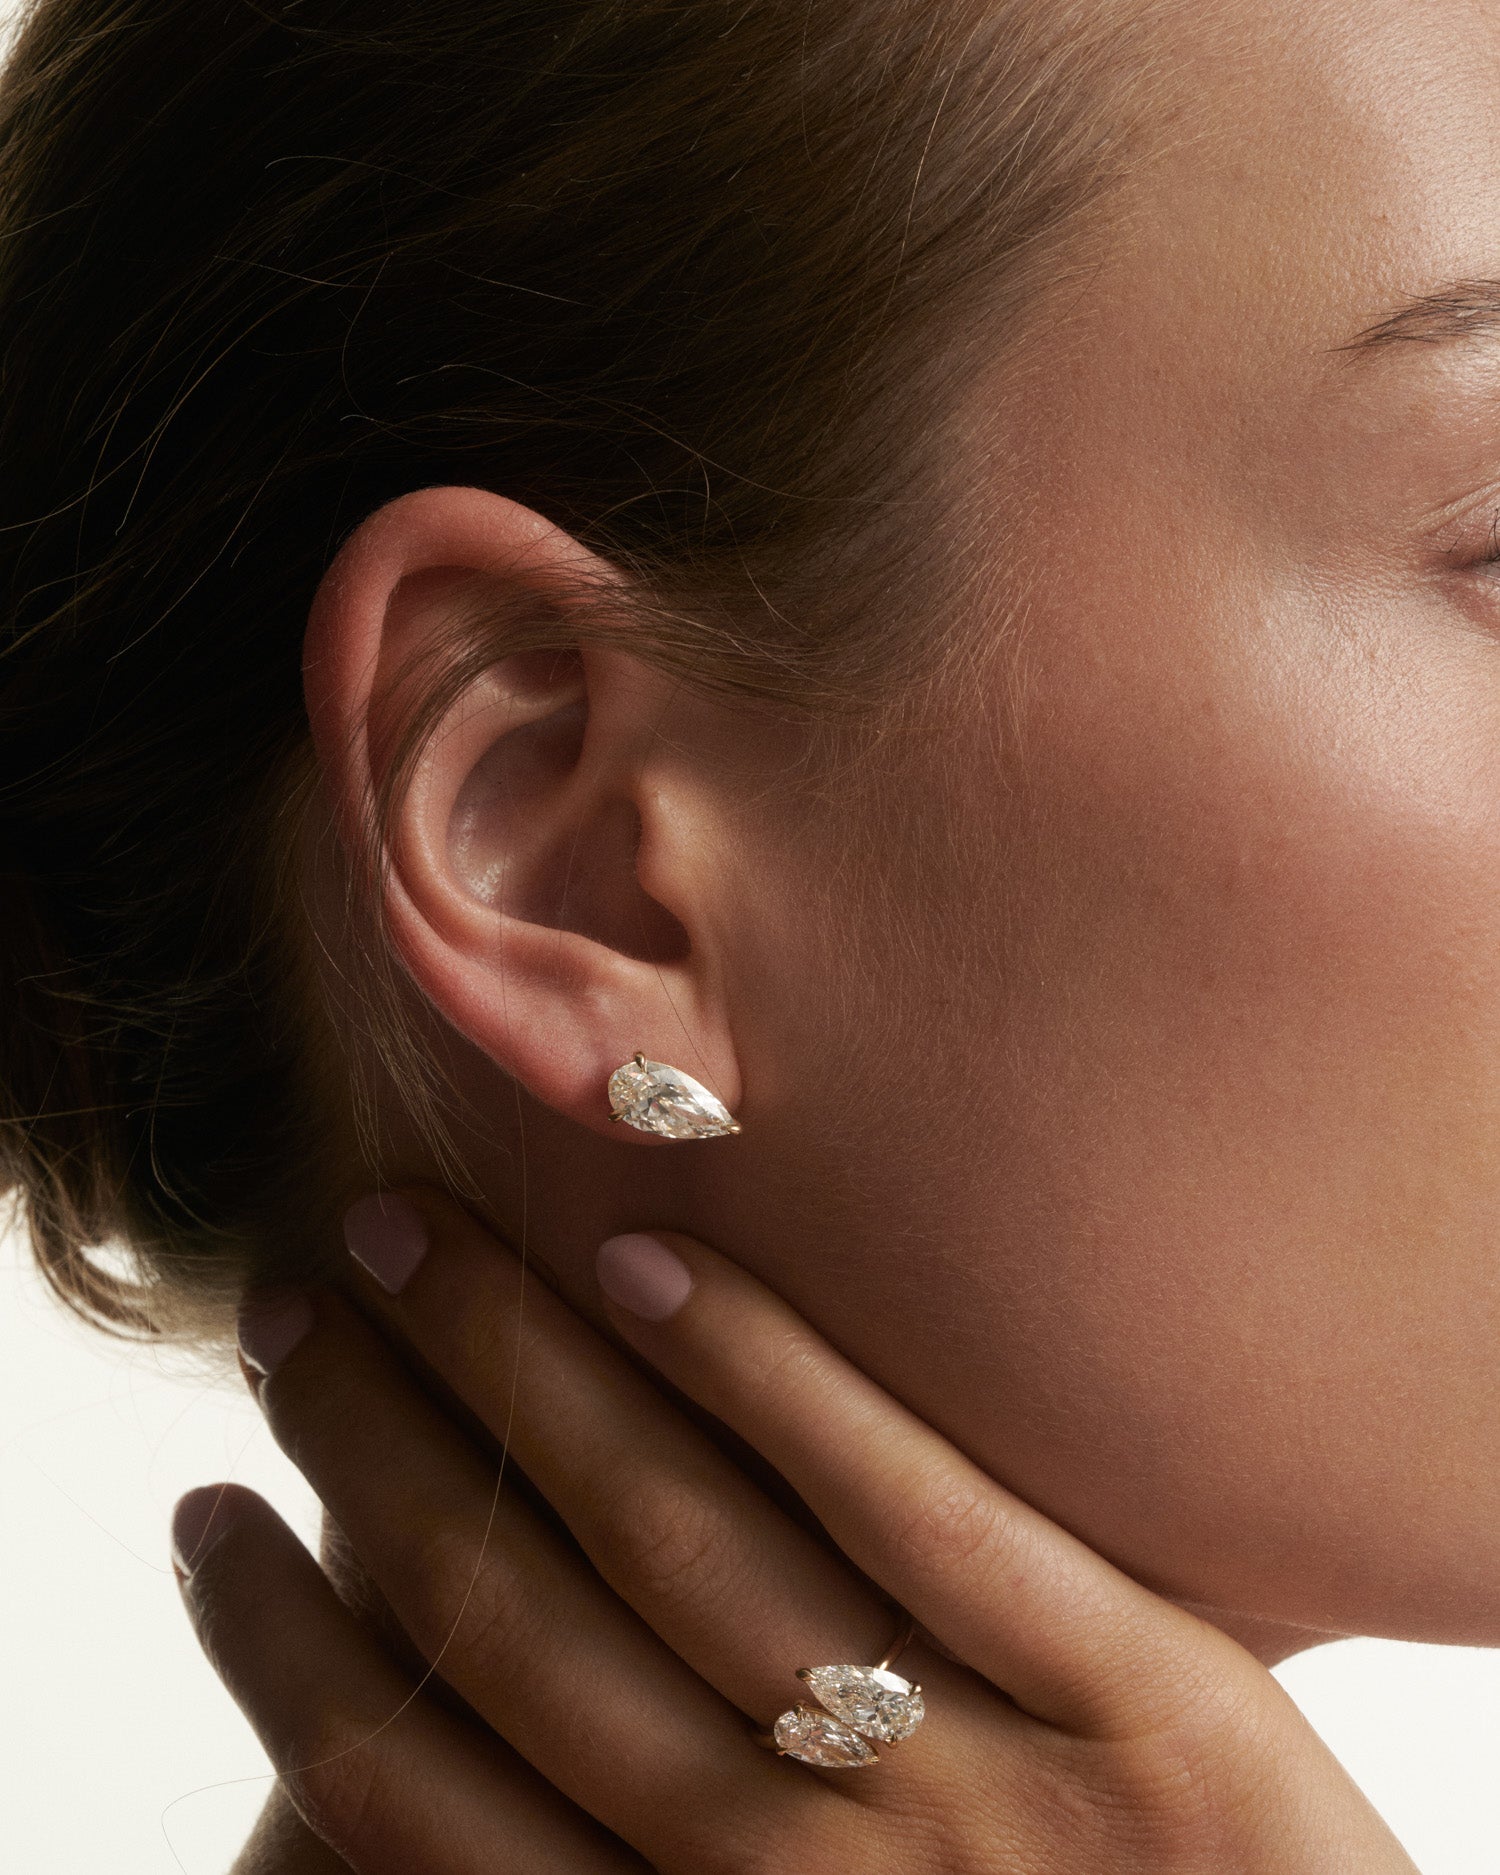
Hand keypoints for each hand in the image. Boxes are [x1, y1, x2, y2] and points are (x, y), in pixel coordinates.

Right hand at [172, 1191, 1416, 1872]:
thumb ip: (639, 1863)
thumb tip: (446, 1719)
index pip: (417, 1801)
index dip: (281, 1651)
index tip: (208, 1509)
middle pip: (519, 1628)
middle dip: (372, 1449)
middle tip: (294, 1303)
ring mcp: (979, 1795)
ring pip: (686, 1547)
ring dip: (518, 1371)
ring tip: (414, 1242)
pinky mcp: (1149, 1704)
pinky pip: (919, 1510)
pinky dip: (763, 1376)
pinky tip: (645, 1260)